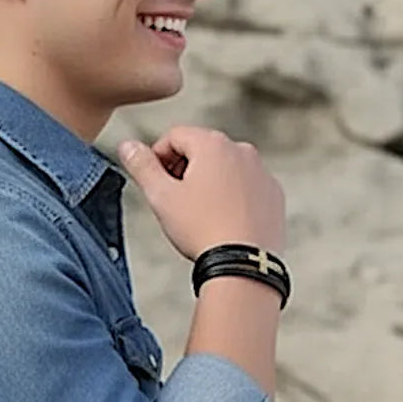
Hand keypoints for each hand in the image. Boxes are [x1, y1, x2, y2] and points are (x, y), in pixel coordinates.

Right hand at [117, 127, 285, 261]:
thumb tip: (128, 147)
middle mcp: (242, 151)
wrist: (243, 265)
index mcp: (213, 145)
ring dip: (209, 184)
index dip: (157, 157)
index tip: (154, 181)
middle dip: (184, 170)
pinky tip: (222, 222)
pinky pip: (246, 188)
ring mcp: (262, 173)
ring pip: (225, 169)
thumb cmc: (203, 230)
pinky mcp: (274, 196)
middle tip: (174, 201)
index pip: (174, 136)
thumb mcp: (161, 196)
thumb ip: (141, 166)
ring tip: (199, 215)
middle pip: (202, 150)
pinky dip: (233, 198)